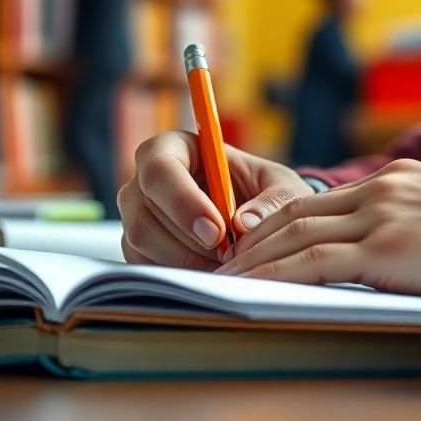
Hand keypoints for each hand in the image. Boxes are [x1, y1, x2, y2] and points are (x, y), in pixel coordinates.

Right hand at [118, 130, 312, 268]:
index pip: (160, 167)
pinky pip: (145, 265)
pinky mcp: (138, 247)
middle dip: (186, 238)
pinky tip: (211, 271)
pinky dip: (178, 273)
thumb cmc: (267, 193)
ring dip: (185, 258)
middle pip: (143, 210)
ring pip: (142, 241)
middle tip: (225, 255)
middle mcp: (146, 180)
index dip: (183, 200)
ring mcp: (137, 214)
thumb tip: (244, 223)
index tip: (217, 230)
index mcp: (176, 147)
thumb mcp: (283, 188)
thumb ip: (272, 200)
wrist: (261, 221)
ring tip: (224, 263)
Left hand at [215, 159, 420, 294]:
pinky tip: (255, 287)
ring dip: (256, 256)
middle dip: (256, 236)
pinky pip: (315, 261)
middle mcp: (382, 189)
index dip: (281, 220)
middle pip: (299, 210)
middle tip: (226, 259)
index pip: (322, 199)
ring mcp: (382, 215)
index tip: (256, 238)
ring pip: (297, 234)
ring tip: (227, 277)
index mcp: (397, 179)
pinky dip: (277, 274)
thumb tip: (410, 247)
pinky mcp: (386, 247)